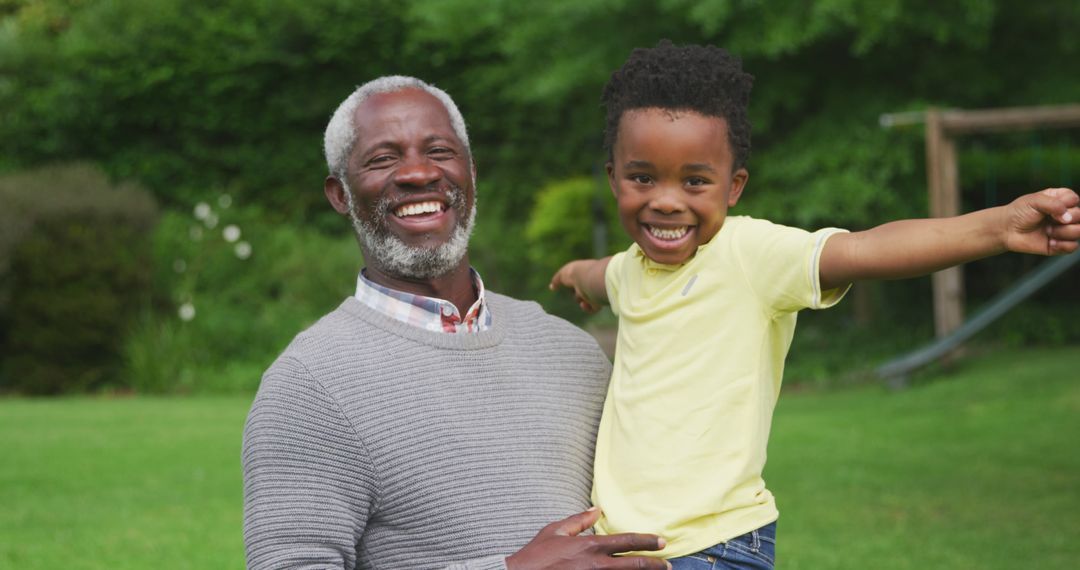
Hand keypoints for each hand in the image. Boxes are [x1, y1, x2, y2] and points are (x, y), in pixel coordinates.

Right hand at [505, 507, 669, 569]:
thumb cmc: (536, 555)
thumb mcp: (556, 530)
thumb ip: (579, 520)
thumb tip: (596, 510)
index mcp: (590, 546)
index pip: (626, 542)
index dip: (646, 541)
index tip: (661, 542)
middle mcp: (596, 564)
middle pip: (634, 565)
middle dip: (654, 564)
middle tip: (667, 565)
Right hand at [550, 261, 602, 312]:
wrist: (590, 279)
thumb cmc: (576, 274)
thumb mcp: (563, 274)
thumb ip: (556, 280)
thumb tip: (551, 287)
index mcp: (584, 274)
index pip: (578, 280)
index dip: (573, 283)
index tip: (569, 284)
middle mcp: (591, 283)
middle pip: (582, 291)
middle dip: (578, 294)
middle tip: (577, 292)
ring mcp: (595, 292)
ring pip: (587, 300)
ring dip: (582, 301)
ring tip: (581, 299)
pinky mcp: (599, 301)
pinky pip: (593, 309)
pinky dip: (587, 308)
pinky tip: (583, 304)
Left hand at [1003, 187, 1079, 254]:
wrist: (1006, 230)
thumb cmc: (1019, 212)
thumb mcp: (1034, 201)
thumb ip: (1053, 204)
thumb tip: (1067, 217)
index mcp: (1060, 200)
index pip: (1074, 199)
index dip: (1067, 204)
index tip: (1050, 208)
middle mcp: (1064, 214)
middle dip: (1067, 218)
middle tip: (1050, 220)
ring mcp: (1062, 229)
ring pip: (1078, 231)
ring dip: (1063, 232)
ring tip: (1047, 231)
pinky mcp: (1059, 244)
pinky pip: (1072, 247)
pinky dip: (1062, 245)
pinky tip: (1050, 242)